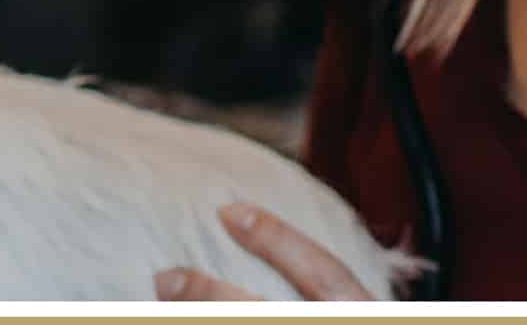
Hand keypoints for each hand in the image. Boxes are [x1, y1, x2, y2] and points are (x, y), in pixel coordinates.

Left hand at [153, 202, 376, 300]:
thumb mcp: (361, 313)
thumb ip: (337, 303)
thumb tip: (282, 284)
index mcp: (365, 316)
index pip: (326, 275)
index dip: (278, 239)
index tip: (229, 212)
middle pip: (269, 316)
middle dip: (212, 298)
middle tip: (166, 278)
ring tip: (161, 314)